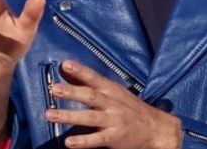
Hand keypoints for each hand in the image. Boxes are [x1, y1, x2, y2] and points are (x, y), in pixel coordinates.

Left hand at [45, 60, 181, 148]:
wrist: (156, 128)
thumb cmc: (130, 108)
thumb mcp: (115, 92)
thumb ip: (94, 84)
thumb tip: (70, 71)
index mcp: (111, 90)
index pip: (94, 77)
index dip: (80, 70)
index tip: (65, 64)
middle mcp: (112, 103)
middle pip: (90, 96)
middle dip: (72, 92)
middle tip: (54, 89)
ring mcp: (114, 120)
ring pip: (90, 117)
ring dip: (69, 116)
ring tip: (50, 114)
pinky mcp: (114, 137)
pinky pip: (97, 140)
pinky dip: (83, 141)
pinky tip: (69, 142)